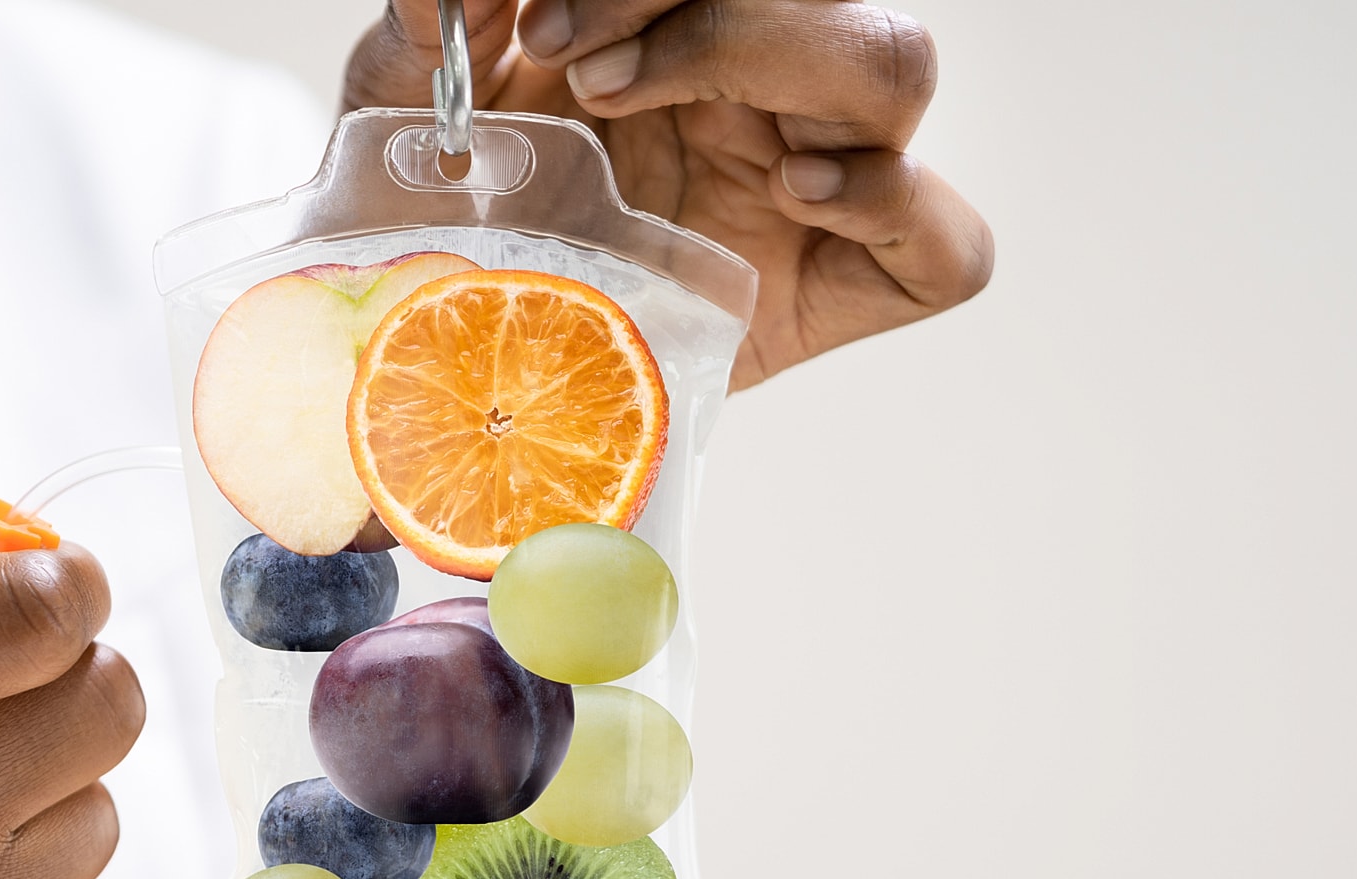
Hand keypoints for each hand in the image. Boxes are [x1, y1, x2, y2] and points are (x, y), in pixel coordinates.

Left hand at [346, 0, 994, 388]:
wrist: (436, 366)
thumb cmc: (438, 225)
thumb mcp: (405, 115)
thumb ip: (427, 27)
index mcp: (682, 34)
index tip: (537, 24)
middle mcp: (766, 95)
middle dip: (710, 13)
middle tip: (585, 75)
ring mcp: (818, 187)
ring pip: (896, 68)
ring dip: (782, 60)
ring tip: (660, 127)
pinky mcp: (847, 290)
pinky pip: (950, 246)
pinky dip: (896, 203)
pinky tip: (794, 193)